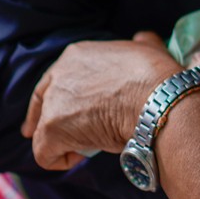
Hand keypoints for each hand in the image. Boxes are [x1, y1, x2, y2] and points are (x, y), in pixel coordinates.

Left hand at [21, 32, 177, 170]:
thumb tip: (144, 38)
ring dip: (61, 140)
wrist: (155, 100)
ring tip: (86, 146)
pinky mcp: (52, 130)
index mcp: (76, 55)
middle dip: (50, 119)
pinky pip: (44, 154)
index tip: (66, 110)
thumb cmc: (156, 77)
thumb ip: (141, 43)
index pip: (56, 77)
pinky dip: (60, 159)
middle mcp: (59, 75)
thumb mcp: (148, 47)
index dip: (59, 96)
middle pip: (43, 103)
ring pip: (43, 130)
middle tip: (63, 135)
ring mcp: (53, 103)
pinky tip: (81, 156)